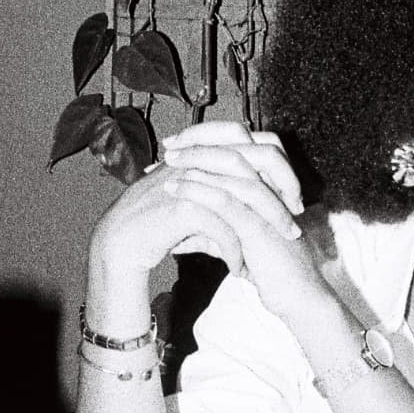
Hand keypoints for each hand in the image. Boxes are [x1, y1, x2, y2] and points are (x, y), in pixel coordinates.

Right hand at [90, 121, 304, 282]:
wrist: (119, 243)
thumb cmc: (158, 223)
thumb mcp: (196, 199)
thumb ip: (223, 190)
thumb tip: (261, 193)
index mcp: (207, 151)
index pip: (258, 143)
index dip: (282, 168)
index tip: (294, 196)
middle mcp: (202, 158)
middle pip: (259, 159)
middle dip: (283, 190)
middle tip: (294, 217)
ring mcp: (192, 179)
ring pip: (245, 196)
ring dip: (265, 225)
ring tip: (277, 247)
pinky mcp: (182, 206)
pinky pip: (222, 227)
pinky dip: (234, 250)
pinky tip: (239, 269)